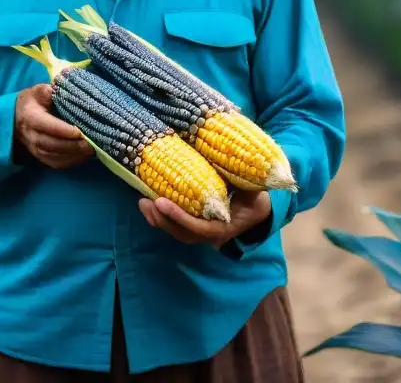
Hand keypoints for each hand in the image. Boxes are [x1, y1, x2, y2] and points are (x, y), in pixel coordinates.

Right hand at [13, 83, 93, 168]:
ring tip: (90, 151)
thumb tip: (65, 88)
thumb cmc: (33, 101)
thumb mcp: (39, 91)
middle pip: (52, 144)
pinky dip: (71, 162)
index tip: (79, 132)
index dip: (63, 130)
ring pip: (54, 157)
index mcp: (30, 117)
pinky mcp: (40, 157)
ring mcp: (34, 149)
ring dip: (73, 156)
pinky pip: (55, 164)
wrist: (16, 117)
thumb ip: (51, 90)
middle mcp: (31, 135)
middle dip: (72, 146)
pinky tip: (83, 157)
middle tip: (91, 144)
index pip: (47, 126)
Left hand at [139, 189, 271, 248]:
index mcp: (224, 227)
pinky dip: (161, 216)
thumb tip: (240, 166)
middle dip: (163, 219)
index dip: (179, 217)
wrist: (259, 213)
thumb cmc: (255, 200)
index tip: (162, 202)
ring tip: (142, 202)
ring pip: (175, 231)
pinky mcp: (194, 225)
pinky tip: (149, 203)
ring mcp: (201, 232)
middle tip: (146, 201)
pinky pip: (175, 225)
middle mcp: (210, 234)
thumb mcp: (256, 193)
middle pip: (181, 233)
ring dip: (157, 218)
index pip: (199, 227)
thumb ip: (248, 185)